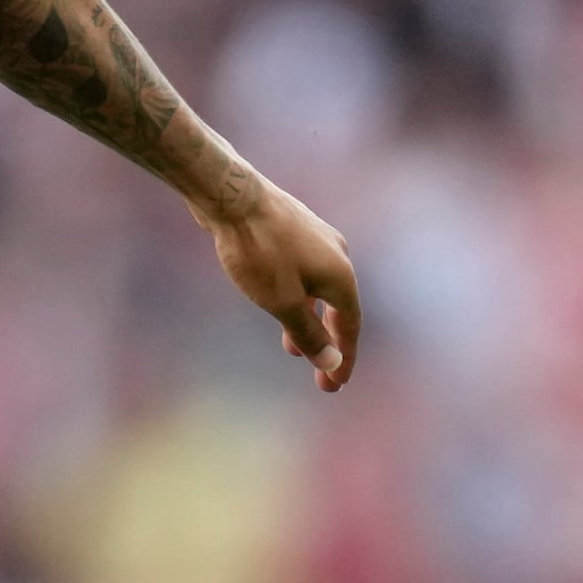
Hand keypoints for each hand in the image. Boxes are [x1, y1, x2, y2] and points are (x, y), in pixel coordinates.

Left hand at [200, 174, 362, 391]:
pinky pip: (305, 275)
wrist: (233, 197)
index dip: (343, 357)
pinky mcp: (294, 232)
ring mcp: (316, 241)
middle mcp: (337, 256)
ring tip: (292, 348)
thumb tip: (332, 361)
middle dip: (328, 343)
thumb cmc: (258, 252)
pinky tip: (282, 304)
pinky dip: (299, 298)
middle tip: (320, 375)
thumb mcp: (282, 303)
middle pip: (338, 309)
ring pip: (319, 291)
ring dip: (310, 321)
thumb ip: (308, 334)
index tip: (334, 385)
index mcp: (341, 276)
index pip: (349, 326)